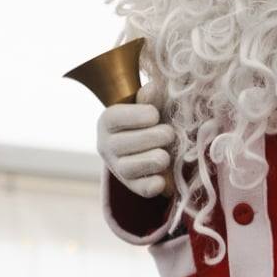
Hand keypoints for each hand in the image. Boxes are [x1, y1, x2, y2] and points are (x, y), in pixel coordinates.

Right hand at [96, 84, 174, 199]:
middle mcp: (107, 145)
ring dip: (152, 161)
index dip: (137, 117)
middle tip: (169, 134)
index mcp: (108, 120)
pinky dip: (152, 186)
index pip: (115, 118)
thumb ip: (150, 98)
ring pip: (129, 168)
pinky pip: (140, 189)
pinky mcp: (132, 185)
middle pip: (122, 144)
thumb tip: (153, 87)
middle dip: (150, 138)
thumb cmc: (150, 118)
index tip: (155, 115)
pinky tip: (162, 180)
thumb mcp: (149, 104)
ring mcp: (118, 167)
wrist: (154, 142)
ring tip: (166, 155)